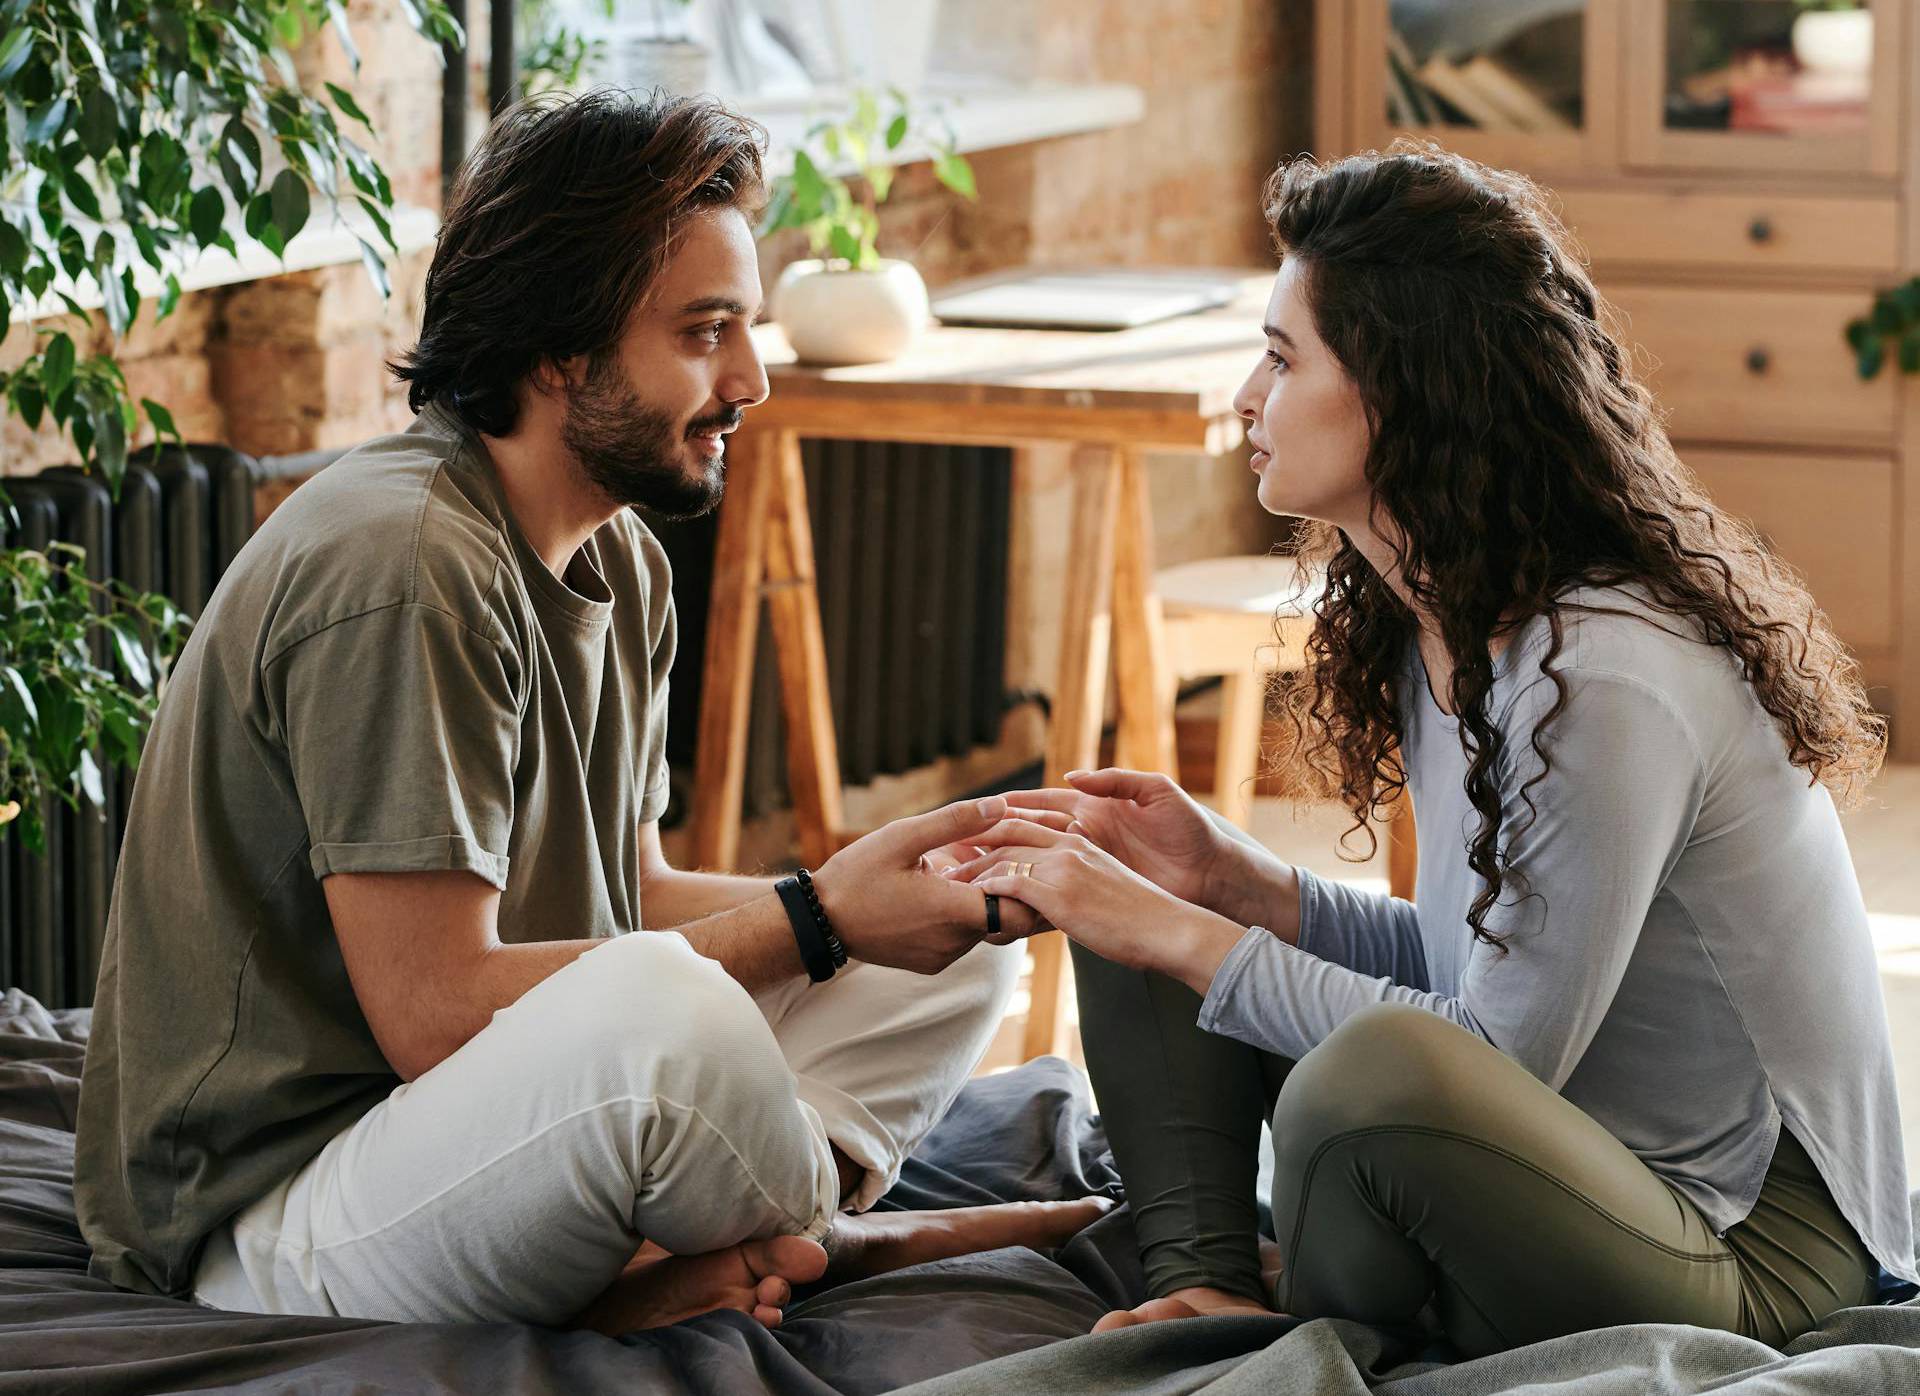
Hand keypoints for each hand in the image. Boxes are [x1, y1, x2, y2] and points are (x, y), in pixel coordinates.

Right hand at [811, 796, 1043, 973]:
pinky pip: (962, 938)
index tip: (1014, 858)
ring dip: (981, 899)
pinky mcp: (931, 962)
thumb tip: (1001, 804)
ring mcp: (942, 956)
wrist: (819, 921)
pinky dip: (962, 914)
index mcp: (952, 912)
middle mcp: (953, 943)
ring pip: (984, 929)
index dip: (1026, 885)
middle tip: (989, 854)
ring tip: (960, 867)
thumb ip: (955, 821)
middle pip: (1006, 920)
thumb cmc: (857, 875)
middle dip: (1004, 886)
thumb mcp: (902, 837)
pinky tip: (942, 887)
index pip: (1020, 912)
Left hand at [941, 819, 1245, 991]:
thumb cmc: (1141, 920)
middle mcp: (1068, 846)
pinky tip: (966, 900)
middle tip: (942, 852)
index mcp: (1079, 841)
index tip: (966, 838)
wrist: (1168, 929)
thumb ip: (1077, 886)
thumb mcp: (1105, 891)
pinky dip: (985, 890)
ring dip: (971, 868)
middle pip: (1006, 832)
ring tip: (945, 879)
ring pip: (1003, 857)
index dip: (993, 829)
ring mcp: (1063, 867)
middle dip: (972, 841)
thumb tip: (1056, 903)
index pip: (1025, 825)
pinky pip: (1009, 884)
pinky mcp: (1059, 892)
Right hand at [994, 769, 1229, 907]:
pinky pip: (1060, 887)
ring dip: (1010, 862)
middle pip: (1034, 831)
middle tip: (965, 839)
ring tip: (977, 867)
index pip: (1047, 802)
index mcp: (1098, 808)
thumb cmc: (1190, 830)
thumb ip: (1116, 779)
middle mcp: (1089, 833)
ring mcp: (1092, 861)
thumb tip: (1070, 777)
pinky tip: (1009, 894)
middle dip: (1002, 833)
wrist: (1212, 874)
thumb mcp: (1158, 791)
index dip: (1016, 803)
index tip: (984, 805)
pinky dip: (1034, 889)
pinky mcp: (1099, 887)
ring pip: (1041, 860)